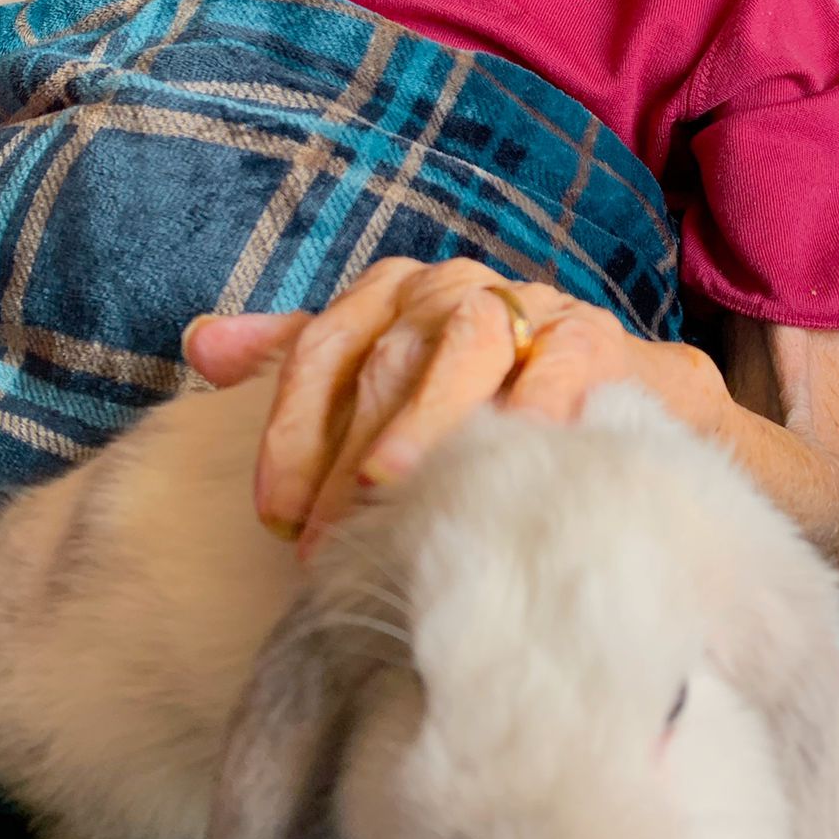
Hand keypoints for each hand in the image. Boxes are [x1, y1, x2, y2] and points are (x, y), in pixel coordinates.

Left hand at [181, 257, 727, 559]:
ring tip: (391, 495)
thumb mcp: (394, 383)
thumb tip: (199, 344)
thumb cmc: (494, 407)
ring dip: (422, 423)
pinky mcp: (599, 341)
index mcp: (399, 294)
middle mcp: (458, 289)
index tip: (274, 516)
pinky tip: (501, 466)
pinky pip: (557, 365)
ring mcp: (533, 308)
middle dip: (347, 459)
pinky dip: (527, 408)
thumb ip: (303, 361)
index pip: (325, 344)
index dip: (291, 429)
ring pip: (460, 348)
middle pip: (386, 359)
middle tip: (326, 549)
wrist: (639, 411)